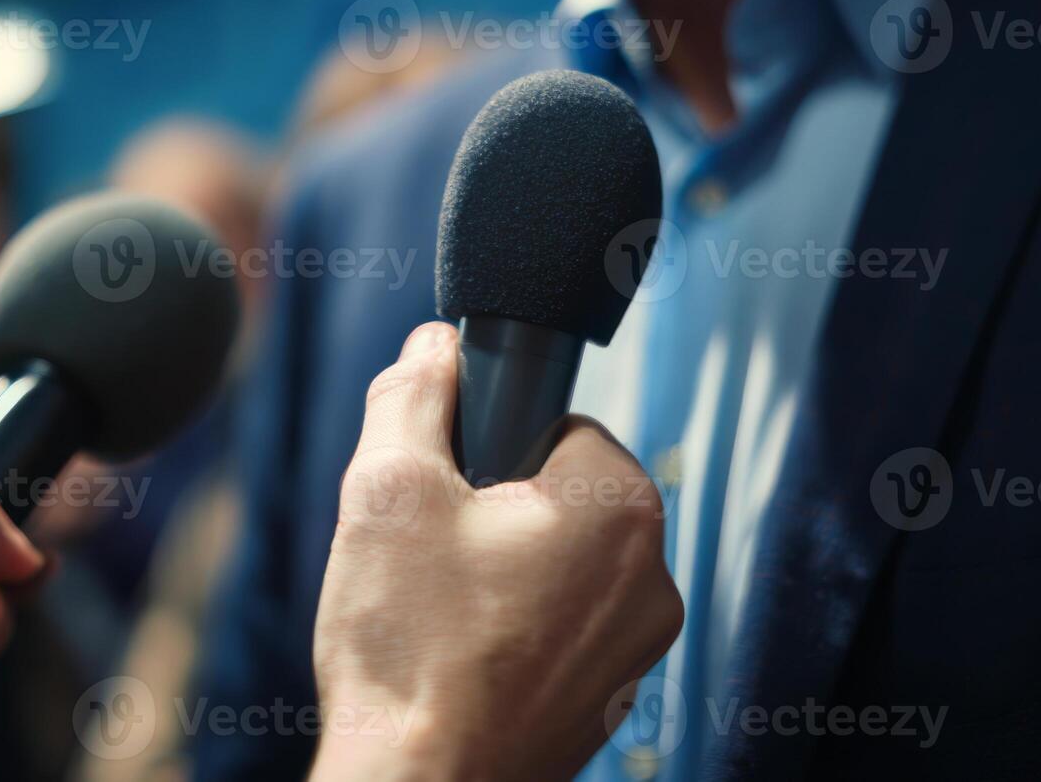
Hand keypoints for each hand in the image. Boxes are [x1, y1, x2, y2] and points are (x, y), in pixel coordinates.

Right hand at [311, 322, 682, 781]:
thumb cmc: (409, 644)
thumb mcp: (389, 487)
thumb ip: (413, 393)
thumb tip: (434, 345)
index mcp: (618, 506)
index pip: (556, 420)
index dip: (487, 442)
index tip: (449, 486)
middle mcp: (650, 574)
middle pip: (559, 491)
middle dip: (493, 506)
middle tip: (431, 551)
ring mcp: (635, 645)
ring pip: (558, 559)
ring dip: (502, 565)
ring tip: (441, 608)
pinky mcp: (608, 695)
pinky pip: (562, 622)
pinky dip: (515, 623)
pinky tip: (461, 653)